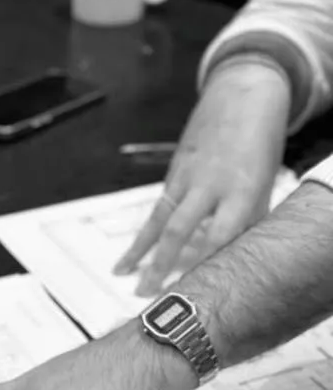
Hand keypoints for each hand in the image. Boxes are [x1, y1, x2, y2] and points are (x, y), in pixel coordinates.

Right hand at [115, 62, 290, 296]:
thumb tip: (237, 262)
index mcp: (241, 189)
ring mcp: (188, 178)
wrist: (243, 95)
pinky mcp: (173, 174)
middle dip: (162, 264)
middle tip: (147, 293)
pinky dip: (140, 238)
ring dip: (141, 252)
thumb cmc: (261, 147)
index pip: (221, 235)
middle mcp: (209, 184)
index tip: (193, 290)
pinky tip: (126, 260)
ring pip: (159, 221)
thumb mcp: (265, 186)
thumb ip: (249, 223)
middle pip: (180, 230)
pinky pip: (155, 212)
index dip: (205, 264)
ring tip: (125, 277)